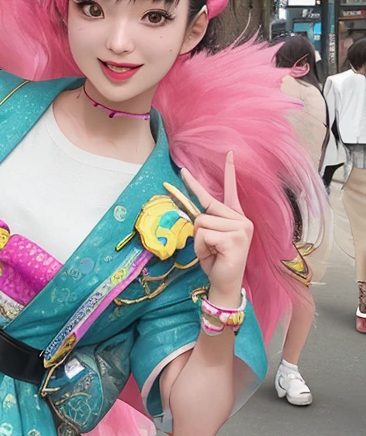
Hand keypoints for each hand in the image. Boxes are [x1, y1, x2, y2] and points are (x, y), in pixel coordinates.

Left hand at [181, 152, 252, 299]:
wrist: (225, 283)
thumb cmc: (216, 260)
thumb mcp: (209, 237)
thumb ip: (205, 221)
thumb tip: (194, 212)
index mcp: (236, 217)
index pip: (230, 189)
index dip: (229, 170)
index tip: (229, 152)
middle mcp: (242, 219)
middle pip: (204, 209)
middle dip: (198, 227)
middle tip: (210, 246)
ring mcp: (241, 228)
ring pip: (201, 222)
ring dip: (199, 240)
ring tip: (212, 251)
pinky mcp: (235, 238)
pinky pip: (203, 234)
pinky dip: (201, 247)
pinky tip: (214, 255)